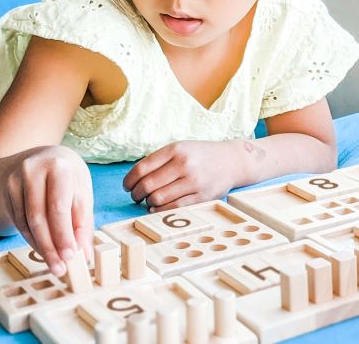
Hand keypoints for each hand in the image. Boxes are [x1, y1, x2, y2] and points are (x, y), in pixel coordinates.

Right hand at [4, 145, 93, 276]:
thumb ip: (83, 222)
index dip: (65, 234)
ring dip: (42, 247)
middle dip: (51, 246)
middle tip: (61, 268)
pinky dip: (33, 240)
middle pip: (40, 217)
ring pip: (27, 223)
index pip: (60, 207)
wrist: (39, 158)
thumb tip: (84, 255)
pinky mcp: (7, 191)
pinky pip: (19, 222)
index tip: (71, 257)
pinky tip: (44, 250)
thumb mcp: (81, 192)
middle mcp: (34, 170)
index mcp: (59, 166)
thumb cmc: (67, 178)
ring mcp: (16, 180)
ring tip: (55, 264)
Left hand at [123, 140, 242, 211]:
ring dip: (148, 203)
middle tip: (136, 196)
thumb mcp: (180, 148)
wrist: (231, 161)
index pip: (141, 169)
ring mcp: (194, 181)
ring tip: (148, 201)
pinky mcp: (202, 197)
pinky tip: (157, 207)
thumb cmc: (200, 156)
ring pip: (158, 199)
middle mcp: (184, 164)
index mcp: (175, 150)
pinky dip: (160, 210)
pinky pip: (173, 208)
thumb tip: (133, 182)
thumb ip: (158, 161)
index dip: (129, 181)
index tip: (127, 186)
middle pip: (147, 186)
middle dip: (136, 194)